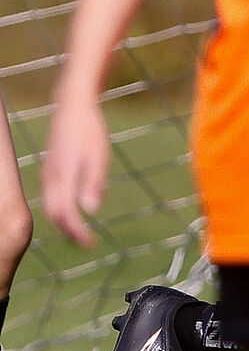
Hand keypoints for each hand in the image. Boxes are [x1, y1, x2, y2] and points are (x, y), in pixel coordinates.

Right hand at [42, 93, 109, 247]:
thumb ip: (93, 183)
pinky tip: (73, 212)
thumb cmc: (89, 130)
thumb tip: (91, 210)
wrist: (73, 107)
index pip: (64, 213)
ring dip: (64, 222)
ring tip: (81, 233)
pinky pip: (51, 196)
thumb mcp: (98, 155)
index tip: (90, 243)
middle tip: (86, 243)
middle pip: (54, 214)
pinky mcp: (51, 169)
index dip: (76, 232)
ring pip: (51, 206)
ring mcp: (48, 173)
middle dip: (69, 232)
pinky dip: (60, 209)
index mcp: (62, 176)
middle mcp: (51, 178)